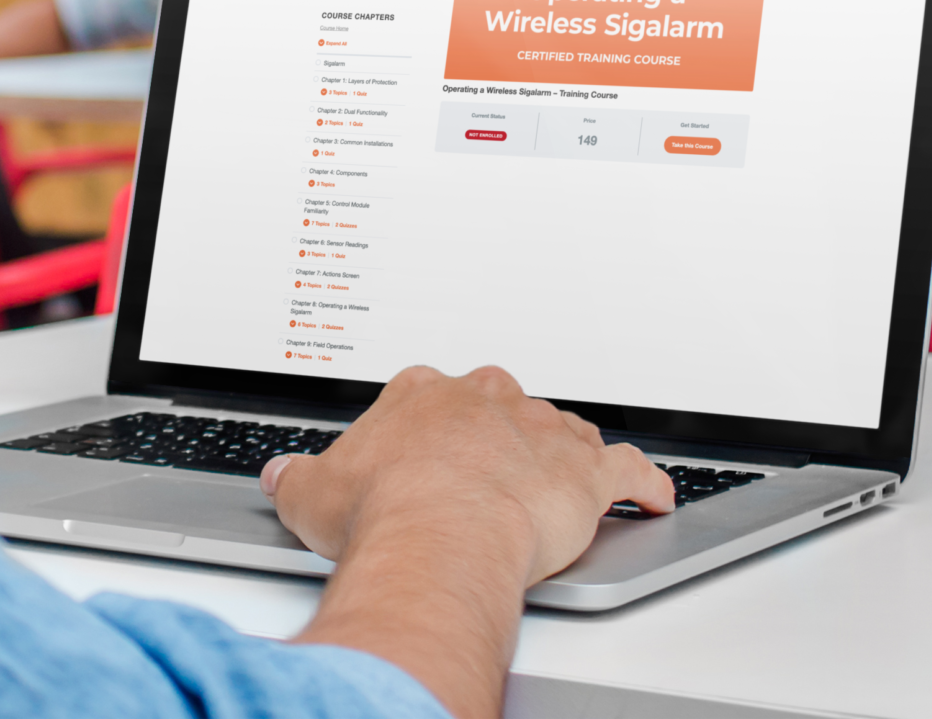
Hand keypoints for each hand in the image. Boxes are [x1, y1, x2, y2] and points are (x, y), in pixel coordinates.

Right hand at [269, 365, 670, 718]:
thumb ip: (296, 479)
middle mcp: (484, 399)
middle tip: (489, 470)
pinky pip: (628, 469)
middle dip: (499, 432)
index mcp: (421, 394)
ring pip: (563, 431)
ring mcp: (538, 430)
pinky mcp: (584, 472)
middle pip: (500, 405)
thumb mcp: (310, 493)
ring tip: (563, 483)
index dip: (434, 428)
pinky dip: (644, 483)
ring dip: (564, 453)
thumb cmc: (382, 512)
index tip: (431, 451)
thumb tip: (279, 477)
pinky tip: (653, 495)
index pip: (433, 396)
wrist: (438, 536)